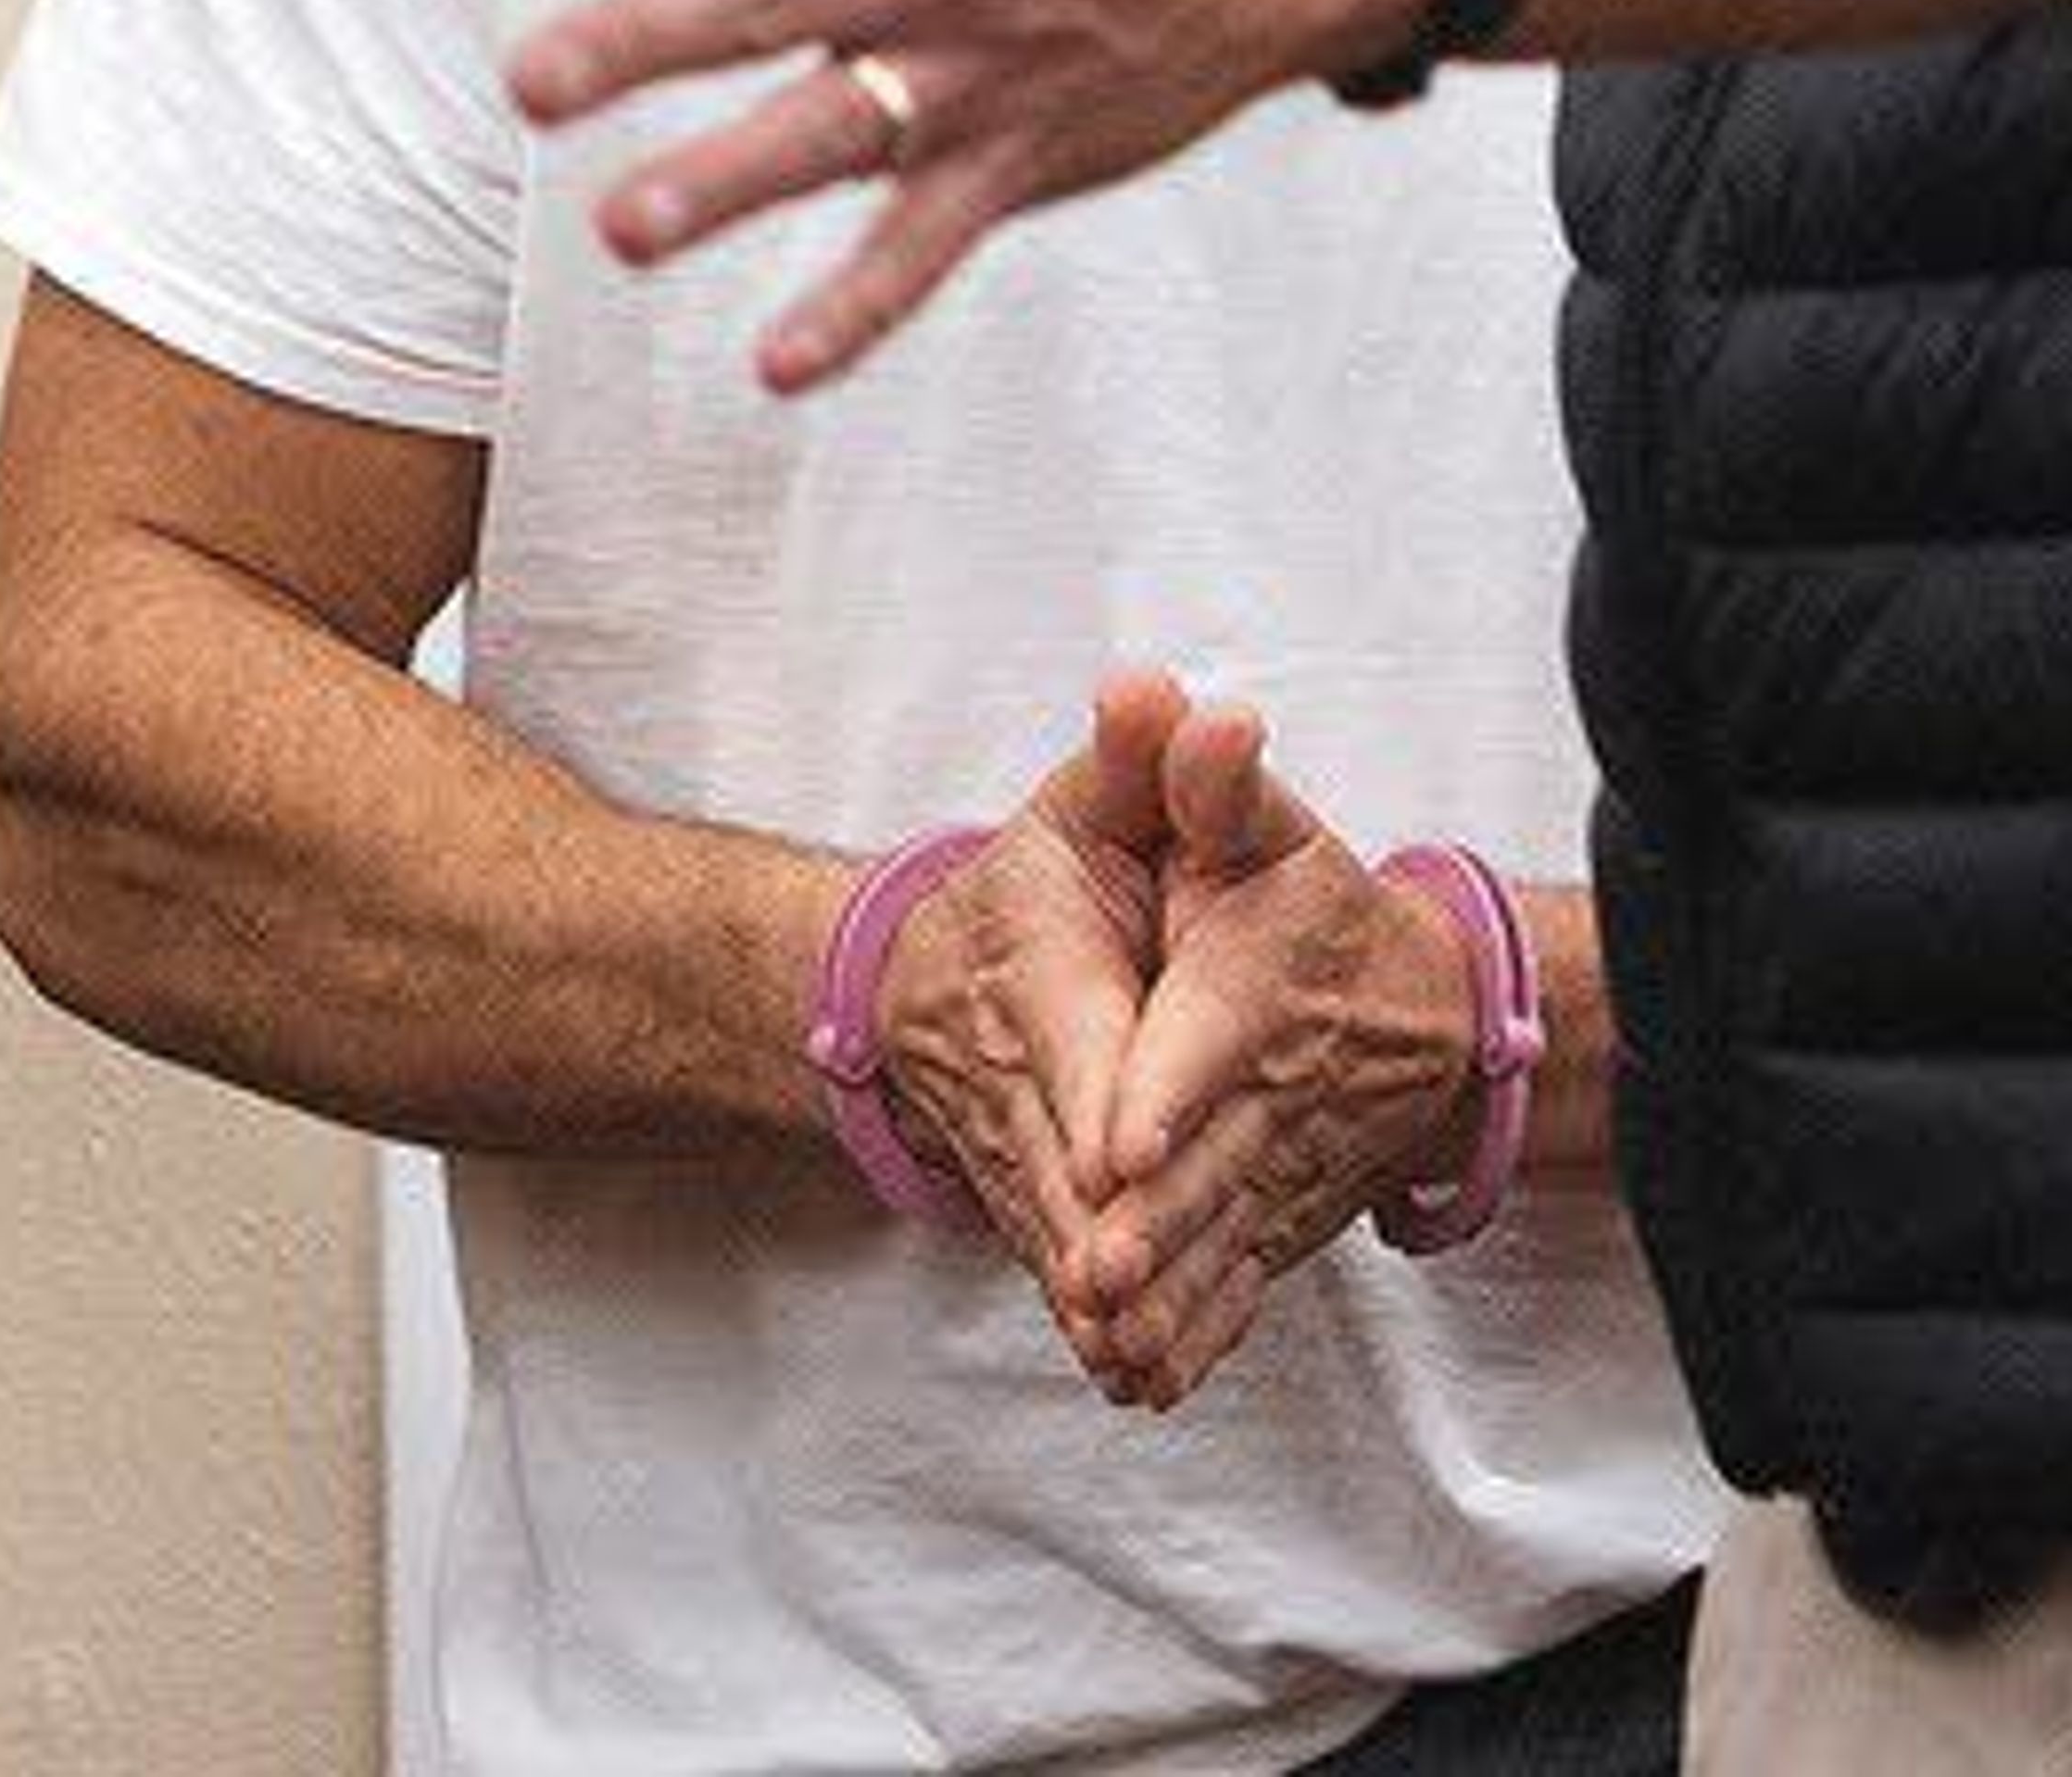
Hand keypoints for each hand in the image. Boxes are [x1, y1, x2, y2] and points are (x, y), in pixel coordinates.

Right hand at [863, 673, 1179, 1343]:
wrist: (916, 981)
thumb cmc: (1032, 882)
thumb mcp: (1088, 802)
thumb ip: (1137, 757)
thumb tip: (1155, 689)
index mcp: (1038, 967)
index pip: (1069, 1034)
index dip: (1099, 1088)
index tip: (1125, 1148)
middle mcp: (1018, 1073)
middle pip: (1058, 1153)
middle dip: (1096, 1220)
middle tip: (1129, 1289)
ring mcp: (1015, 1151)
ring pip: (1055, 1228)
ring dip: (1094, 1294)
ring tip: (1143, 1359)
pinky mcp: (1029, 1205)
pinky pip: (1061, 1264)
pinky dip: (1096, 1324)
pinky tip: (1145, 1381)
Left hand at [1078, 699, 1478, 1413]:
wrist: (1427, 1013)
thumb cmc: (1316, 909)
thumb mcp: (1265, 828)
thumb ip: (1210, 779)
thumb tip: (1192, 708)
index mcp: (1255, 987)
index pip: (1210, 1037)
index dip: (1167, 1085)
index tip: (1123, 1142)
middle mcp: (1272, 1091)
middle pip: (1210, 1156)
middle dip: (1157, 1217)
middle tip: (1096, 1270)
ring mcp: (1279, 1172)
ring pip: (1220, 1238)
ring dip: (1169, 1293)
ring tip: (1106, 1339)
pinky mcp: (1277, 1226)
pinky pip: (1238, 1286)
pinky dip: (1198, 1337)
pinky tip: (1146, 1383)